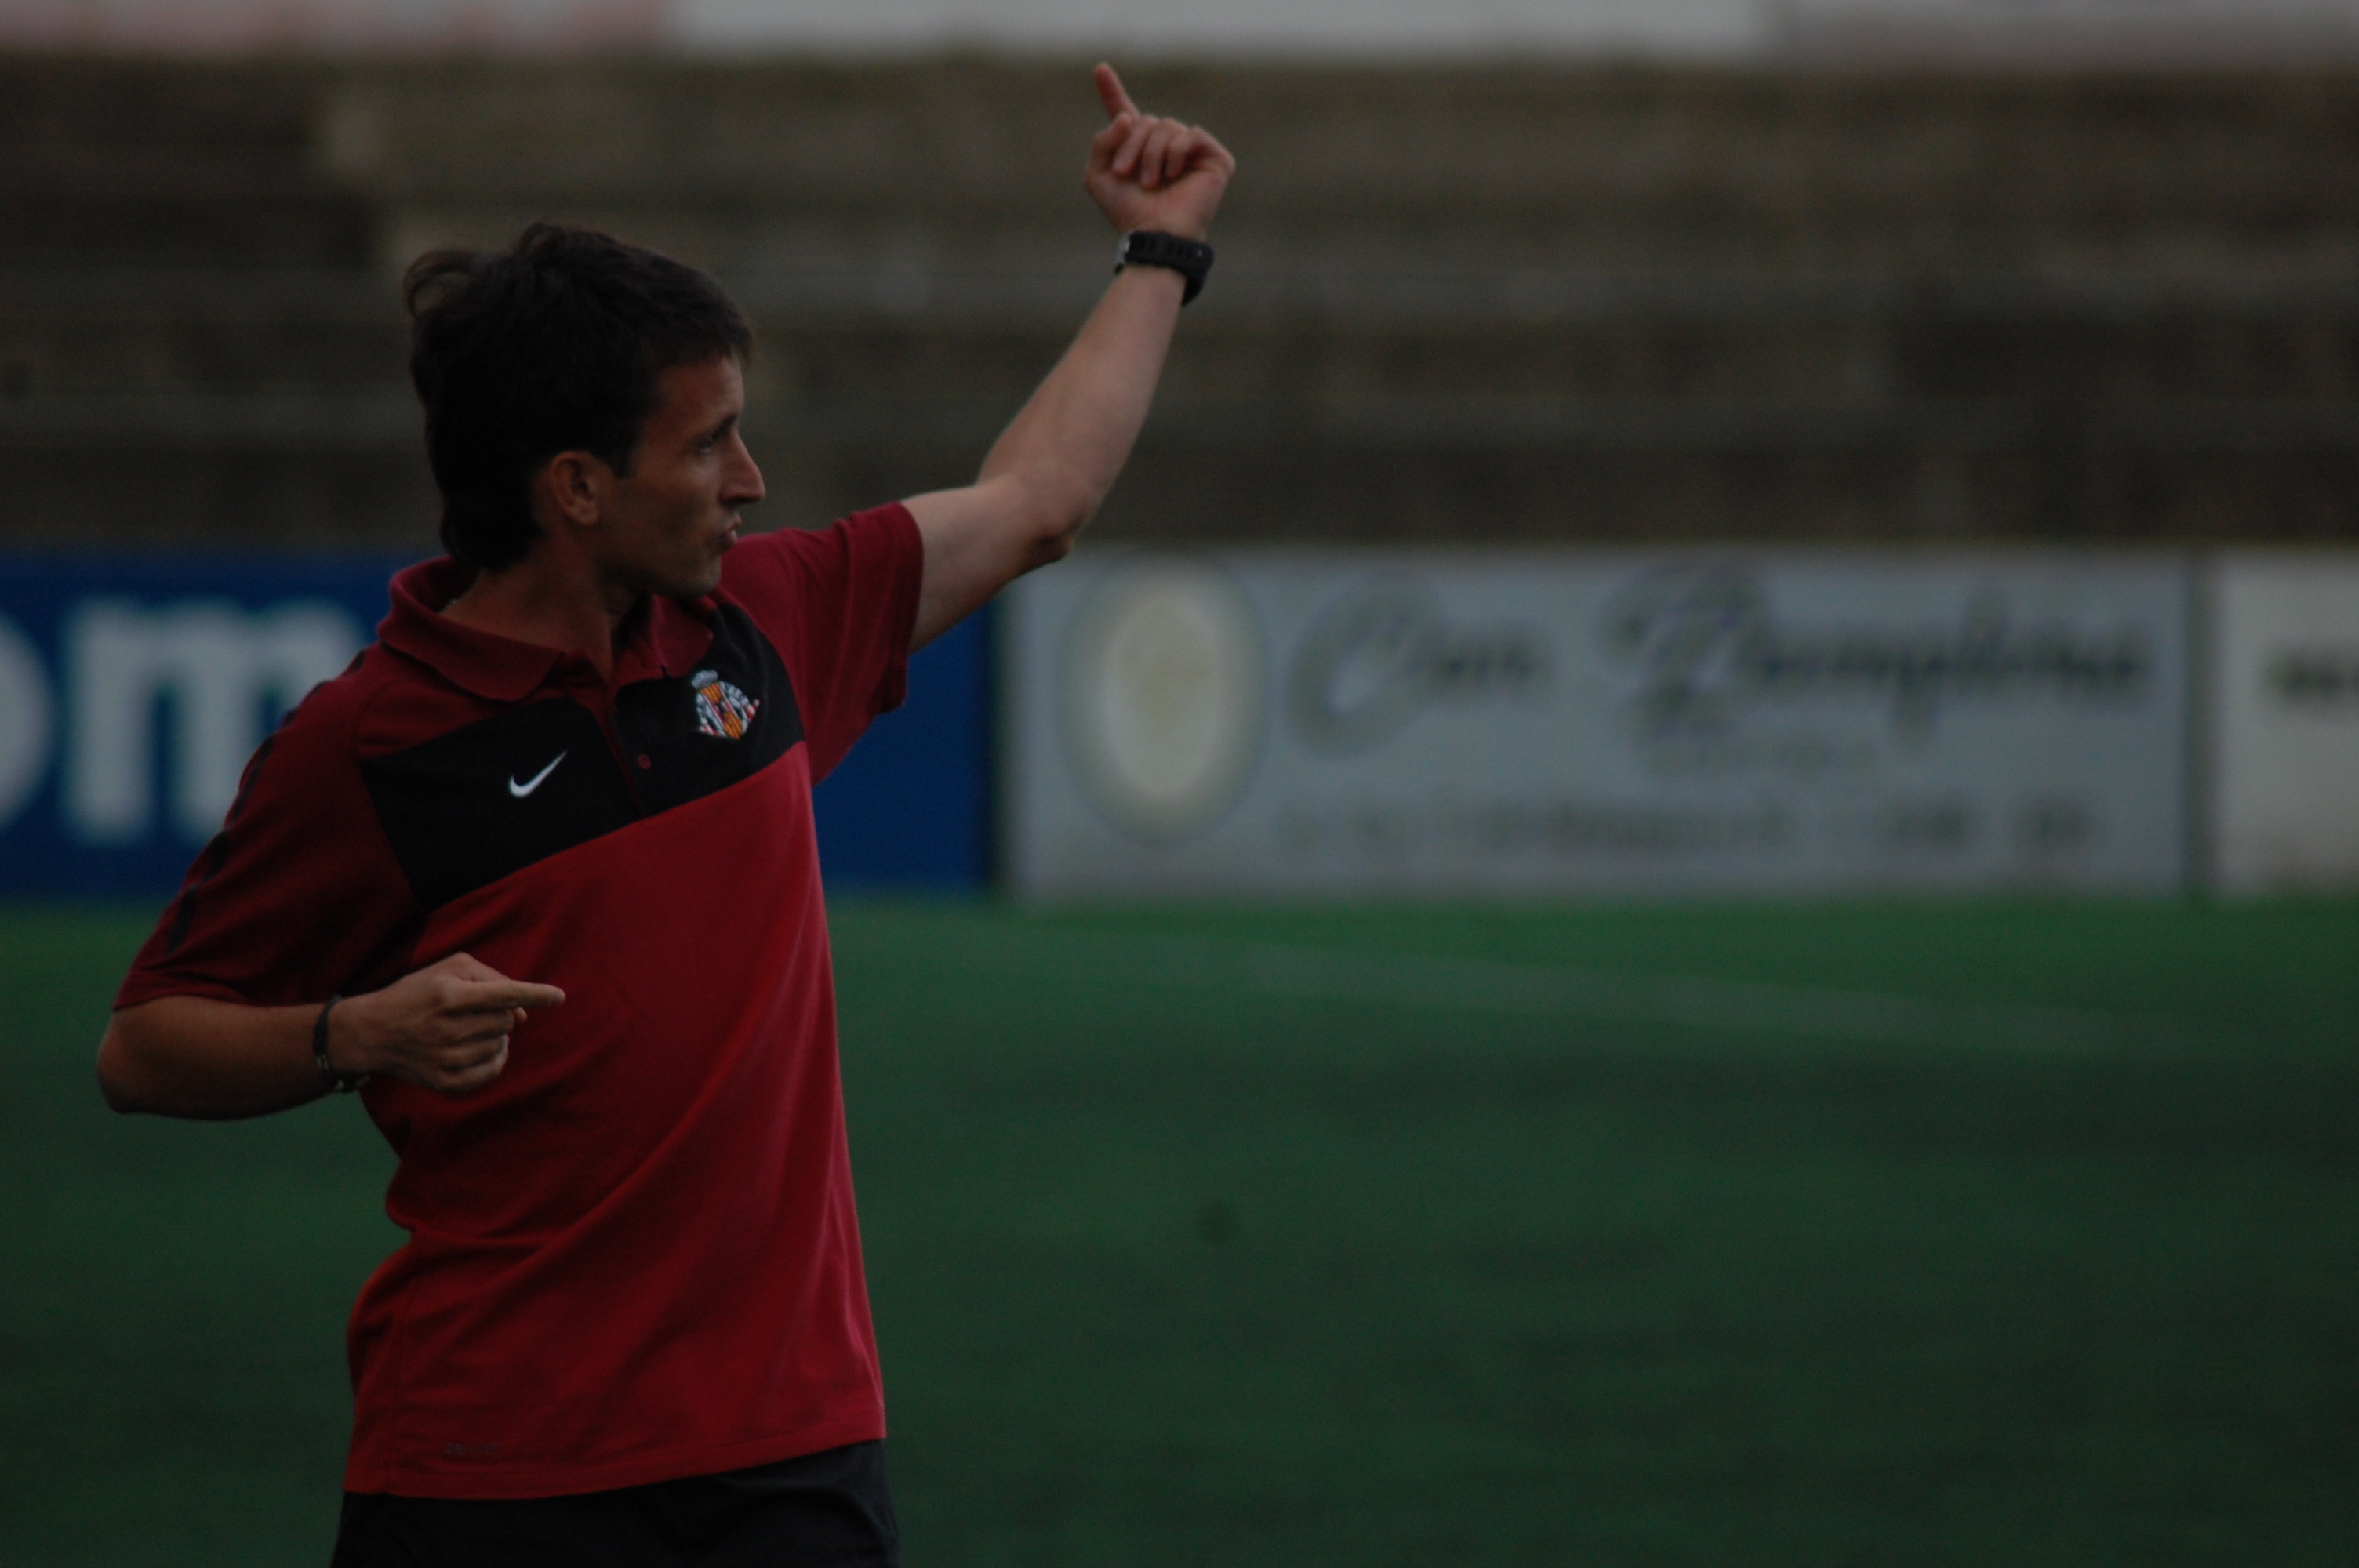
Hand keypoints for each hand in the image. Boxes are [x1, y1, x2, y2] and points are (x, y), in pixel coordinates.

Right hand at [333, 952, 565, 1094]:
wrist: (373, 1031)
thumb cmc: (418, 992)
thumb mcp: (449, 967)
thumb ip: (492, 978)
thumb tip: (522, 1013)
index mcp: (448, 996)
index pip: (504, 994)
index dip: (535, 994)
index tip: (559, 996)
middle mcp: (447, 1029)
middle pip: (505, 1021)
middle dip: (500, 1013)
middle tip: (474, 1011)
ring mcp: (445, 1059)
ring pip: (501, 1045)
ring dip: (495, 1036)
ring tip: (468, 1028)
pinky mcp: (444, 1081)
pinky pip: (491, 1072)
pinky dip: (493, 1059)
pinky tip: (478, 1049)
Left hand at [1084, 63, 1234, 242]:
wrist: (1154, 234)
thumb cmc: (1128, 213)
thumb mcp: (1098, 176)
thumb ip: (1102, 141)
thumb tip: (1128, 117)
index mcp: (1137, 149)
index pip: (1125, 113)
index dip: (1111, 91)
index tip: (1100, 69)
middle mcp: (1164, 146)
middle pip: (1145, 120)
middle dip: (1131, 144)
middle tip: (1126, 173)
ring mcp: (1191, 151)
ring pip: (1168, 125)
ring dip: (1152, 153)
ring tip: (1152, 182)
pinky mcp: (1214, 158)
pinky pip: (1192, 135)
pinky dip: (1177, 152)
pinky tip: (1174, 173)